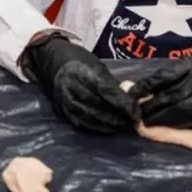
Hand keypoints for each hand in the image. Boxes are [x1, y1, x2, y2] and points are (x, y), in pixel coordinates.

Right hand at [20, 33, 139, 132]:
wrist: (54, 63)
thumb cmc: (80, 62)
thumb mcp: (98, 66)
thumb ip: (110, 83)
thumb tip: (129, 100)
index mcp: (82, 71)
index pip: (105, 89)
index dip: (122, 102)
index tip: (136, 111)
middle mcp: (71, 86)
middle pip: (98, 105)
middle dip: (118, 115)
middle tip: (134, 122)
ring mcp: (65, 99)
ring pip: (90, 115)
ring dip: (109, 123)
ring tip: (125, 126)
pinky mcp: (62, 109)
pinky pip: (81, 121)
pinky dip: (96, 127)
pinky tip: (109, 129)